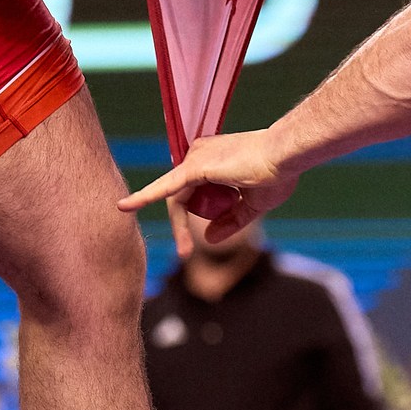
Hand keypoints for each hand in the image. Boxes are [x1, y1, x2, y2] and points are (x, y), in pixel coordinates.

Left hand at [120, 128, 293, 240]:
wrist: (286, 158)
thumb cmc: (277, 175)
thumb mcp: (253, 206)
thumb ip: (230, 222)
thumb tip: (208, 240)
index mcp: (214, 162)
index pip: (193, 193)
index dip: (191, 217)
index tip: (191, 244)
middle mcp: (200, 156)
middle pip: (182, 197)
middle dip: (180, 226)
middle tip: (182, 252)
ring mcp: (195, 160)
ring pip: (176, 200)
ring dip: (178, 228)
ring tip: (184, 249)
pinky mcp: (194, 168)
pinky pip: (164, 187)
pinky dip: (144, 197)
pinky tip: (124, 206)